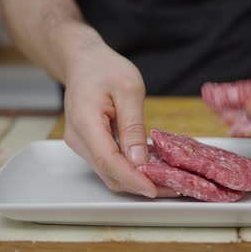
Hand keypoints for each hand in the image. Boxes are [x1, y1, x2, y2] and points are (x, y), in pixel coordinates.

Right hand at [62, 39, 175, 197]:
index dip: (132, 179)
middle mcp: (78, 138)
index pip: (108, 161)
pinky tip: (151, 166)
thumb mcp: (129, 90)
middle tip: (172, 186)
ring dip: (136, 178)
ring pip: (109, 172)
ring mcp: (80, 144)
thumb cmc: (105, 69)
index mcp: (85, 121)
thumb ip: (133, 126)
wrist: (83, 62)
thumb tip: (139, 160)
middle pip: (108, 173)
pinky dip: (129, 169)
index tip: (155, 188)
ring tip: (167, 177)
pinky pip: (109, 164)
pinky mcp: (88, 145)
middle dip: (139, 184)